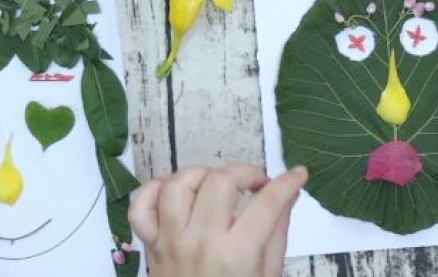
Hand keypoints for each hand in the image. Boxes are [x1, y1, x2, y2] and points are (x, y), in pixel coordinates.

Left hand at [128, 163, 307, 276]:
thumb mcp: (268, 273)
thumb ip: (277, 231)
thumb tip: (289, 193)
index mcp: (236, 255)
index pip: (267, 203)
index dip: (288, 182)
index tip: (297, 175)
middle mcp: (201, 243)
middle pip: (219, 182)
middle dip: (244, 172)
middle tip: (255, 184)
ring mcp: (170, 243)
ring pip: (177, 186)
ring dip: (200, 175)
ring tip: (216, 185)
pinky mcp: (150, 246)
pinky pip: (141, 207)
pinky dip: (154, 190)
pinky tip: (176, 193)